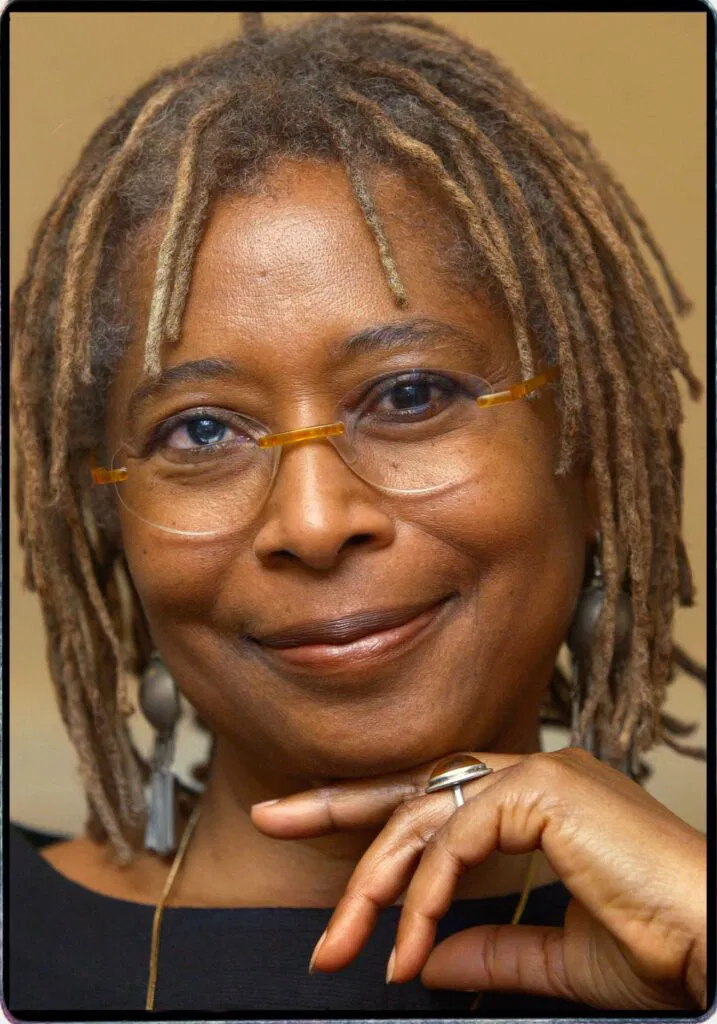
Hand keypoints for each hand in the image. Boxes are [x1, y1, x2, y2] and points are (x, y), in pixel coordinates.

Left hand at [251, 747, 706, 1010]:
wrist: (715, 945)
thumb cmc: (658, 948)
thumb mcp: (555, 957)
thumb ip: (489, 947)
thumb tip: (430, 958)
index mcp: (536, 802)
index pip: (434, 797)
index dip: (366, 806)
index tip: (301, 811)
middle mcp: (532, 775)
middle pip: (414, 791)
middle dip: (336, 810)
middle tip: (270, 820)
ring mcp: (539, 774)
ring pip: (426, 816)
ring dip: (378, 882)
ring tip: (341, 945)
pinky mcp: (546, 788)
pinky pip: (458, 838)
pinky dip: (427, 894)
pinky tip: (412, 942)